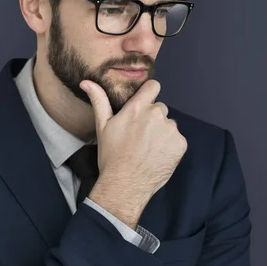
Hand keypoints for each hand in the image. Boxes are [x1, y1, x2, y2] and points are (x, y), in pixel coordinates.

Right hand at [80, 79, 187, 226]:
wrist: (125, 184)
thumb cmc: (111, 155)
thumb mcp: (102, 126)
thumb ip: (99, 100)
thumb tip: (86, 82)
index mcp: (138, 108)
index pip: (153, 86)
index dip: (149, 93)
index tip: (143, 103)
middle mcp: (157, 115)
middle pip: (159, 108)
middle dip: (152, 118)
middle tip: (139, 135)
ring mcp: (170, 130)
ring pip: (168, 124)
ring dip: (161, 132)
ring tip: (147, 148)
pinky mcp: (180, 144)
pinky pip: (176, 139)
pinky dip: (169, 145)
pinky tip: (156, 155)